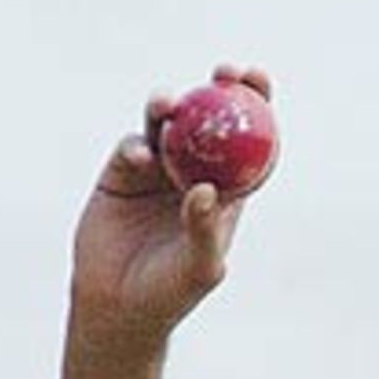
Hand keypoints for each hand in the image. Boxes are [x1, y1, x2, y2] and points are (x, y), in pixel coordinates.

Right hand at [70, 65, 271, 350]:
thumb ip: (205, 229)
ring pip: (168, 126)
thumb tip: (206, 188)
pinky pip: (132, 145)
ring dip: (170, 107)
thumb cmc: (170, 294)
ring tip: (168, 105)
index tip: (261, 81)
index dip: (259, 112)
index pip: (249, 147)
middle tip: (226, 72)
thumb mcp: (199, 268)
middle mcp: (193, 176)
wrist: (118, 306)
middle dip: (220, 91)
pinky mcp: (121, 174)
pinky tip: (141, 157)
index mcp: (225, 196)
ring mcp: (157, 172)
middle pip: (211, 123)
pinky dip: (137, 144)